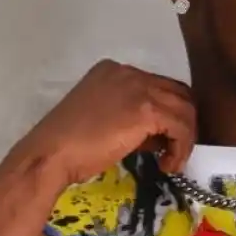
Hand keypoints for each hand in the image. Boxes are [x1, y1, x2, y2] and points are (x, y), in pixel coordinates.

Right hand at [19, 60, 196, 188]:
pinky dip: (181, 147)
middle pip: (177, 93)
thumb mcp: (102, 120)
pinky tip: (167, 165)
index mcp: (114, 71)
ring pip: (184, 109)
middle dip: (182, 124)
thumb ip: (130, 118)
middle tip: (174, 150)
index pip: (157, 87)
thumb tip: (157, 136)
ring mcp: (138, 87)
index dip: (166, 115)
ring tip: (171, 162)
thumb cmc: (69, 145)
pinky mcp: (146, 109)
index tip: (160, 141)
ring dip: (184, 139)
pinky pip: (181, 126)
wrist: (51, 154)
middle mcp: (128, 72)